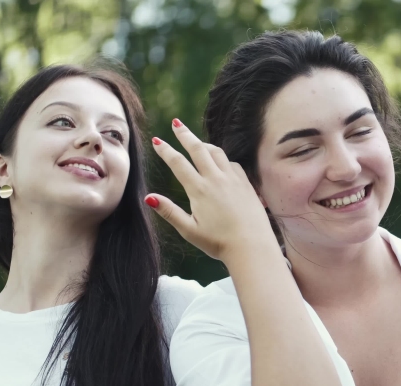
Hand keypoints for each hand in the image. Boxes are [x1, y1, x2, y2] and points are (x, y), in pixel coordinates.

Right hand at [147, 118, 274, 260]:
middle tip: (176, 123)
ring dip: (204, 144)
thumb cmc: (219, 243)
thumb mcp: (189, 230)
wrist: (252, 246)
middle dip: (185, 134)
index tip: (157, 140)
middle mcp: (216, 179)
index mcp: (199, 190)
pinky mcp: (246, 184)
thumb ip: (169, 212)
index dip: (166, 150)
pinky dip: (223, 158)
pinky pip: (232, 163)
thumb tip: (148, 198)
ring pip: (217, 152)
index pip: (178, 163)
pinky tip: (220, 162)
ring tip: (196, 142)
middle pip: (198, 148)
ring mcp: (233, 179)